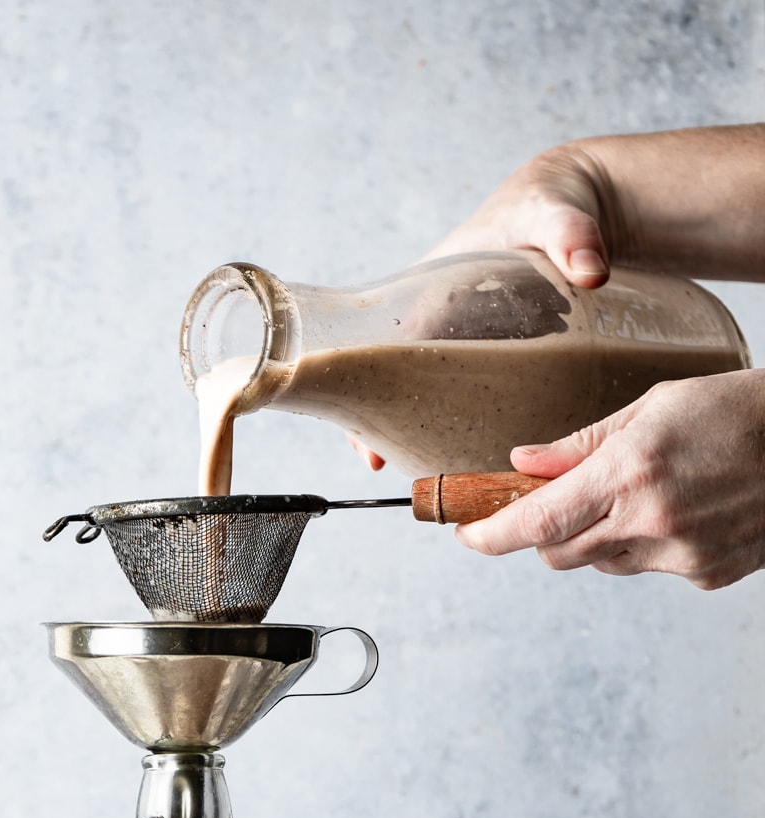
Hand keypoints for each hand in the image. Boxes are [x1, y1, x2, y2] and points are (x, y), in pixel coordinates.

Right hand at [352, 146, 615, 469]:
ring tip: (433, 477)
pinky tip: (480, 460)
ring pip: (434, 396)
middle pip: (400, 382)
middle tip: (389, 471)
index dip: (370, 396)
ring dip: (425, 435)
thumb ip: (571, 233)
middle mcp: (444, 320)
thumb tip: (591, 270)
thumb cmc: (557, 200)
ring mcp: (470, 343)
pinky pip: (474, 398)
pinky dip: (469, 428)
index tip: (366, 445)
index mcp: (437, 286)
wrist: (586, 203)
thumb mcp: (556, 210)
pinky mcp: (501, 357)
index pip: (386, 347)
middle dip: (387, 428)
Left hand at [455, 369, 764, 590]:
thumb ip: (582, 444)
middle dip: (545, 532)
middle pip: (558, 552)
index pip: (537, 521)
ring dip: (601, 536)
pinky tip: (684, 509)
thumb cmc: (736, 410)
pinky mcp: (705, 576)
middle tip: (556, 501)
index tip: (465, 533)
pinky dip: (648, 545)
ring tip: (645, 492)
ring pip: (602, 562)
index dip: (491, 534)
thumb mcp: (653, 408)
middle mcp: (651, 521)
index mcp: (631, 471)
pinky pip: (648, 568)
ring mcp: (680, 555)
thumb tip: (523, 464)